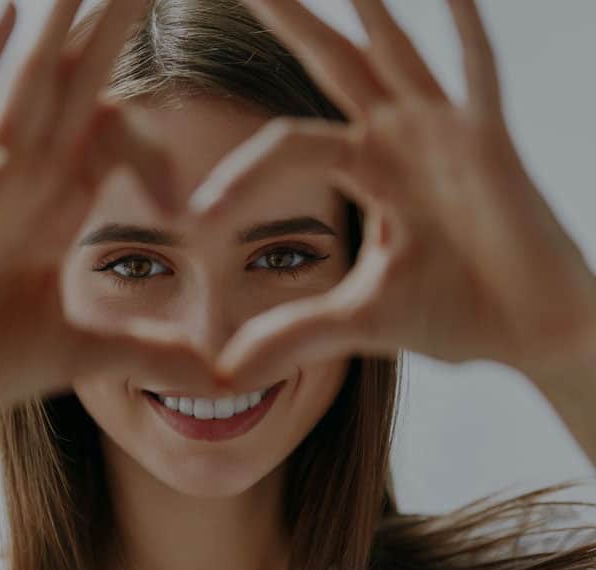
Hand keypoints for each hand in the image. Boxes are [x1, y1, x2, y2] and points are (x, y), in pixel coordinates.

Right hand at [0, 0, 224, 419]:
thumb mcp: (78, 355)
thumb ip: (147, 355)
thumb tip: (221, 380)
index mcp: (56, 208)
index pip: (112, 139)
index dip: (151, 140)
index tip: (180, 184)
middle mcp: (26, 180)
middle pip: (79, 86)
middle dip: (115, 27)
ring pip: (33, 84)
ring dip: (65, 24)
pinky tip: (10, 11)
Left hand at [187, 0, 595, 387]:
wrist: (532, 333)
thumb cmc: (457, 316)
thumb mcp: (358, 321)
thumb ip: (292, 335)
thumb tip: (222, 374)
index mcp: (364, 170)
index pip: (284, 147)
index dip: (239, 178)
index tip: (196, 218)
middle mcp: (399, 138)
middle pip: (330, 62)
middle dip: (290, 18)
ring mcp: (445, 133)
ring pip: (393, 51)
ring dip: (365, 6)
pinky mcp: (490, 144)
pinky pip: (477, 75)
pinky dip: (464, 31)